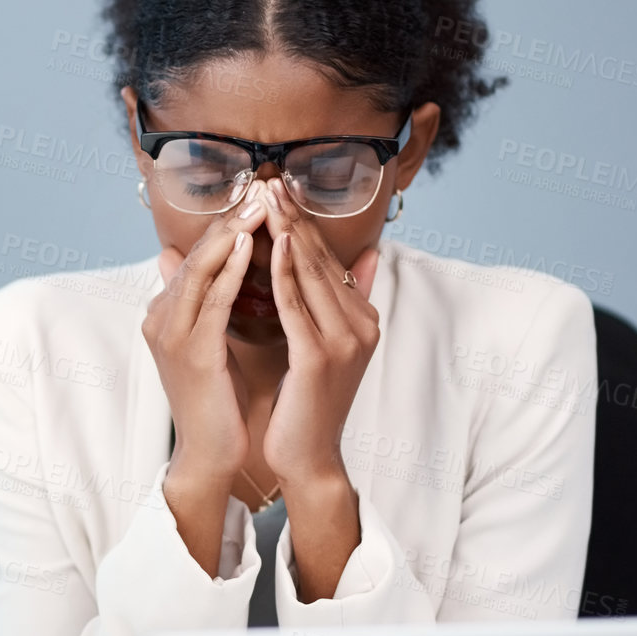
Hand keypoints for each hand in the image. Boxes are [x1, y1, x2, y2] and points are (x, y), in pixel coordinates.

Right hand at [141, 187, 264, 573]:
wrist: (209, 453)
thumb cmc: (216, 400)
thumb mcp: (209, 340)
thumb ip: (208, 300)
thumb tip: (201, 261)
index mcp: (165, 312)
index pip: (196, 254)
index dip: (227, 221)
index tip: (259, 194)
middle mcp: (160, 317)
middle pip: (195, 253)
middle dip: (231, 217)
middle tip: (263, 184)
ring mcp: (172, 334)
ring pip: (201, 269)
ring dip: (231, 232)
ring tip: (259, 202)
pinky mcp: (192, 352)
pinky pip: (213, 302)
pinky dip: (230, 270)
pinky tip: (249, 246)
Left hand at [259, 179, 380, 485]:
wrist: (308, 456)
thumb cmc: (307, 401)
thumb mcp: (326, 343)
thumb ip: (341, 300)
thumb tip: (370, 254)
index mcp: (362, 318)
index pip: (329, 259)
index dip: (304, 222)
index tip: (279, 188)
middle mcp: (361, 324)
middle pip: (322, 259)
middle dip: (294, 217)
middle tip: (269, 179)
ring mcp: (345, 341)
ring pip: (311, 274)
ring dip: (287, 232)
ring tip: (266, 198)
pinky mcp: (321, 357)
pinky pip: (297, 305)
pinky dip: (284, 272)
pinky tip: (272, 244)